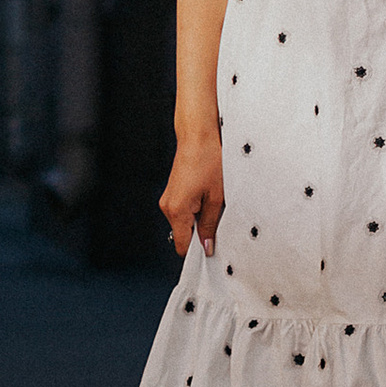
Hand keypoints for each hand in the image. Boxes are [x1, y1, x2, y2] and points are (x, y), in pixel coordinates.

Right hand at [160, 128, 224, 257]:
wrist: (198, 136)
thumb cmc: (208, 161)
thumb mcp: (216, 198)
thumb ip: (210, 225)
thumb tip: (207, 246)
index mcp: (177, 210)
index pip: (182, 246)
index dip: (198, 250)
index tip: (212, 249)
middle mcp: (167, 207)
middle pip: (183, 234)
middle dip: (200, 232)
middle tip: (218, 217)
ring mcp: (168, 200)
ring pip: (184, 222)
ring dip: (199, 218)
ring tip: (212, 200)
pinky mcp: (172, 193)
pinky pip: (183, 211)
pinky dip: (195, 209)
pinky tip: (206, 195)